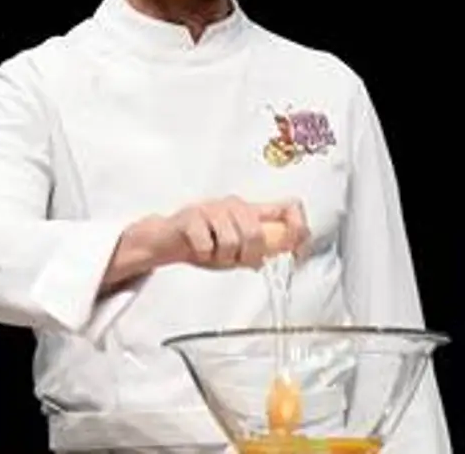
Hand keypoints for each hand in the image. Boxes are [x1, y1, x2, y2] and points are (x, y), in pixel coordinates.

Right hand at [157, 196, 309, 270]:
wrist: (165, 240)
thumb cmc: (203, 243)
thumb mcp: (239, 250)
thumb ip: (262, 250)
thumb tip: (288, 254)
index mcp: (251, 211)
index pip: (288, 208)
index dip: (298, 230)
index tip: (298, 253)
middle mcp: (234, 205)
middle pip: (257, 232)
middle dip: (248, 255)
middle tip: (235, 259)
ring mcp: (212, 208)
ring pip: (232, 240)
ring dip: (223, 257)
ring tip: (214, 254)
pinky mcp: (191, 216)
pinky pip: (207, 243)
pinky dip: (204, 255)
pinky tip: (199, 250)